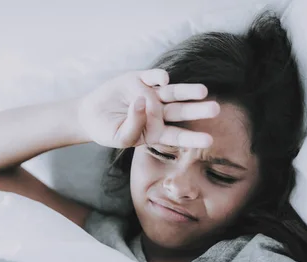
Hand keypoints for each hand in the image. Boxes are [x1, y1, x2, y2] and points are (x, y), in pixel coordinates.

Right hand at [77, 69, 217, 148]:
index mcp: (156, 132)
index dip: (193, 138)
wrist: (90, 115)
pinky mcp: (139, 79)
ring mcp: (151, 95)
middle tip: (216, 109)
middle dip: (198, 110)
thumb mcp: (119, 138)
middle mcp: (158, 113)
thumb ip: (133, 126)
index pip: (178, 136)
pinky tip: (164, 79)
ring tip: (202, 91)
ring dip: (188, 91)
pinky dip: (159, 77)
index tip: (209, 140)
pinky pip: (153, 77)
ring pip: (173, 92)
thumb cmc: (108, 131)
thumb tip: (141, 103)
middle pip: (182, 111)